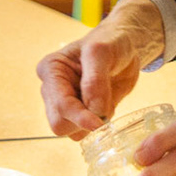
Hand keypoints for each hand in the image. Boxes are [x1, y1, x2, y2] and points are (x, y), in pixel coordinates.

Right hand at [37, 0, 165, 138]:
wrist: (125, 48)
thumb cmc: (110, 42)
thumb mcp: (102, 52)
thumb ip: (95, 80)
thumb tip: (94, 110)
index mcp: (50, 70)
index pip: (60, 104)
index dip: (79, 116)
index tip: (100, 122)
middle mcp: (52, 90)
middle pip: (59, 124)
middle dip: (83, 121)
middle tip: (105, 107)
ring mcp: (64, 104)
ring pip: (72, 132)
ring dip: (93, 123)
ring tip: (106, 98)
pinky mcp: (79, 114)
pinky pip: (86, 132)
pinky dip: (100, 125)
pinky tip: (107, 104)